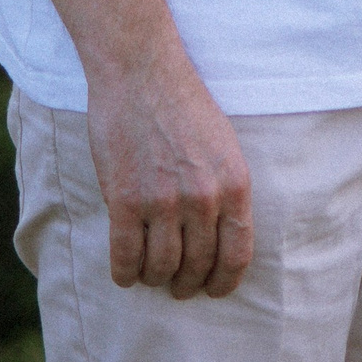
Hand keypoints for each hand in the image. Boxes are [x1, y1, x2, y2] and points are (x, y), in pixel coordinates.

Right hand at [85, 45, 253, 298]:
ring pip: (162, 268)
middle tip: (177, 285)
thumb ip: (224, 191)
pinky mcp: (126, 201)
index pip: (236, 256)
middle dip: (187, 284)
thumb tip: (218, 242)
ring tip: (150, 273)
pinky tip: (125, 271)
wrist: (141, 72)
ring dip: (155, 278)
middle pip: (197, 267)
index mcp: (234, 184)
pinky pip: (126, 258)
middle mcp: (203, 197)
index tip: (212, 290)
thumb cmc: (183, 105)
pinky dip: (125, 273)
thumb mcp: (224, 146)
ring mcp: (164, 201)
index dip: (223, 282)